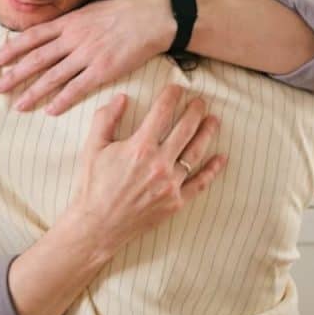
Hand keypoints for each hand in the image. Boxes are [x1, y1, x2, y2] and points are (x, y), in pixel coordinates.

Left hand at [0, 0, 174, 115]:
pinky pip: (78, 88)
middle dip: (14, 73)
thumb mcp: (90, 12)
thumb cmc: (123, 13)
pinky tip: (50, 110)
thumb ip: (71, 24)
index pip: (33, 37)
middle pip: (37, 58)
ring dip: (33, 92)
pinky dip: (62, 100)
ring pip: (53, 76)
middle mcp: (73, 39)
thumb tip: (53, 34)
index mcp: (69, 22)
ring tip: (18, 105)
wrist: (151, 17)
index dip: (13, 49)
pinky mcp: (103, 70)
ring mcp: (87, 55)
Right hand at [67, 84, 226, 259]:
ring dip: (207, 133)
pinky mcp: (176, 202)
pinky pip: (200, 183)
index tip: (177, 88)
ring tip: (213, 120)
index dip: (171, 96)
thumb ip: (105, 119)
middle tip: (199, 101)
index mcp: (139, 148)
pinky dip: (212, 170)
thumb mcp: (92, 148)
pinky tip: (221, 158)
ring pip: (196, 152)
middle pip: (185, 129)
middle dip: (195, 111)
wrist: (96, 226)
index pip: (162, 113)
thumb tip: (121, 98)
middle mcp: (159, 164)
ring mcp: (170, 184)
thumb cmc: (92, 186)